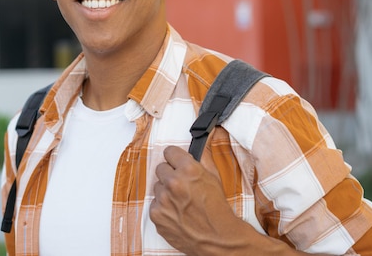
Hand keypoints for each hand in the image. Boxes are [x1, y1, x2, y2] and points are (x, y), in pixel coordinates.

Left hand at [149, 146, 311, 255]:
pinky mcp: (156, 214)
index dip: (175, 158)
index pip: (169, 152)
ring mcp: (163, 199)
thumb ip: (204, 154)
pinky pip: (154, 203)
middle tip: (182, 185)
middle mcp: (173, 182)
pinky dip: (163, 207)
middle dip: (170, 174)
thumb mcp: (214, 176)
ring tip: (181, 201)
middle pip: (161, 168)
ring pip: (157, 186)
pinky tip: (176, 212)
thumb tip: (205, 133)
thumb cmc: (217, 208)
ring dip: (166, 191)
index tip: (178, 163)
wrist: (217, 238)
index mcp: (188, 169)